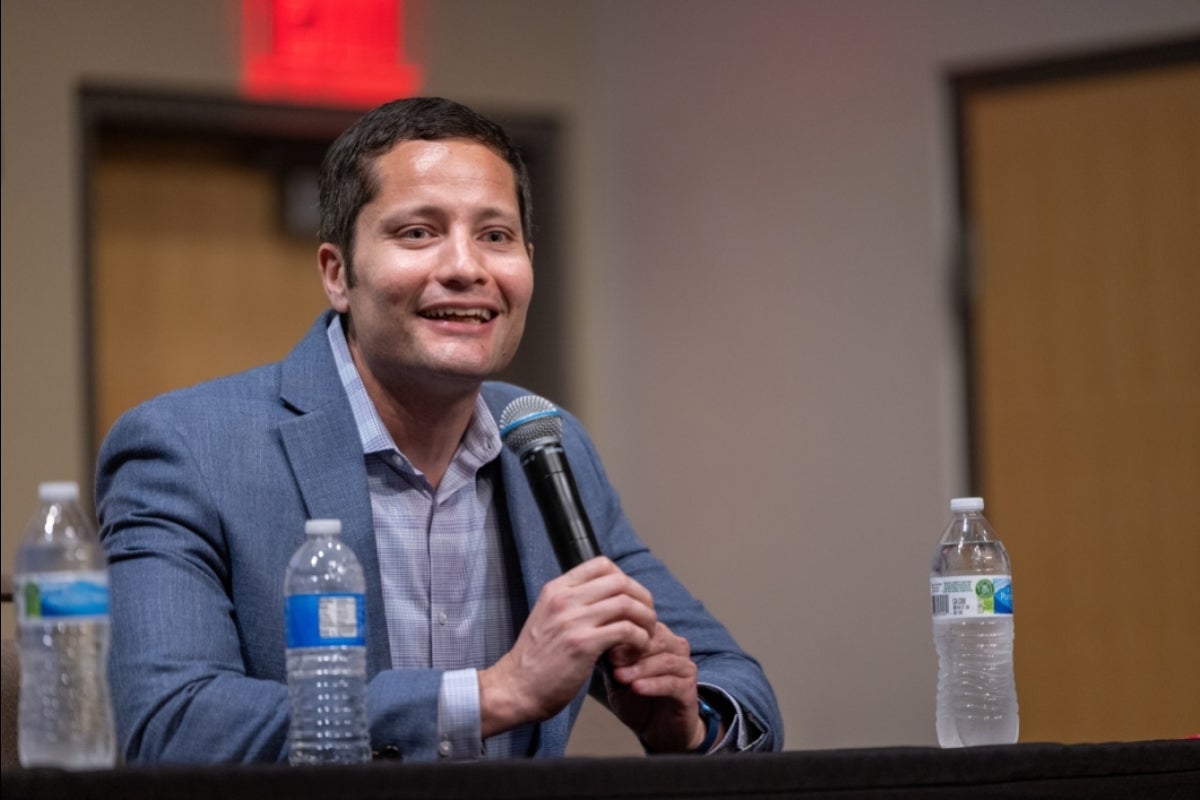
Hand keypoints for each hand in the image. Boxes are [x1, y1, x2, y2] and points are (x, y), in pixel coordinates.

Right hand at [478, 557, 656, 736]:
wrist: (515, 688)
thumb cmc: (536, 659)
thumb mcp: (548, 617)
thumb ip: (573, 604)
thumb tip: (607, 599)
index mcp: (556, 589)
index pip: (602, 564)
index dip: (625, 579)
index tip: (631, 599)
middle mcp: (564, 599)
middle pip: (620, 581)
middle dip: (643, 598)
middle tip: (647, 618)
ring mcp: (573, 620)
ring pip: (627, 604)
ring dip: (645, 620)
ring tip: (645, 636)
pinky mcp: (583, 644)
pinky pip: (626, 631)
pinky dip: (639, 639)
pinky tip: (635, 650)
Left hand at [605, 621, 713, 752]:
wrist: (657, 730)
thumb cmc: (636, 698)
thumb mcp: (617, 676)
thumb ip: (609, 659)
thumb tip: (592, 638)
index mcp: (659, 637)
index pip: (644, 625)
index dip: (625, 631)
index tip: (603, 642)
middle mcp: (676, 647)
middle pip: (657, 638)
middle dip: (632, 648)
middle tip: (611, 658)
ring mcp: (685, 668)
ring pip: (665, 660)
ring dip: (640, 667)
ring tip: (620, 676)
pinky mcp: (690, 690)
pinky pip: (673, 683)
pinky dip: (653, 685)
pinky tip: (636, 688)